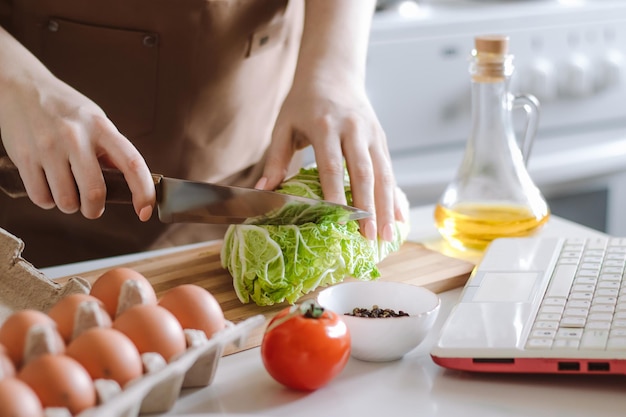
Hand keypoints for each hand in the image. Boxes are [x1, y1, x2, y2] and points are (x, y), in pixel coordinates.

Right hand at [0, 33, 154, 220]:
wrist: (20, 86)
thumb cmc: (65, 109)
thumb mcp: (95, 121)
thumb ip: (111, 151)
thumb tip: (130, 184)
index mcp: (101, 127)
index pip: (132, 163)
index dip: (143, 192)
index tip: (145, 212)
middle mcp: (75, 137)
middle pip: (94, 191)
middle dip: (95, 209)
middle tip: (92, 208)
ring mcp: (48, 147)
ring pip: (66, 201)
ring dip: (69, 206)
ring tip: (67, 192)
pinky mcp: (24, 157)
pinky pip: (41, 197)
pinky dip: (47, 201)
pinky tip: (48, 186)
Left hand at [256, 76, 404, 241]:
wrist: (333, 72)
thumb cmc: (304, 102)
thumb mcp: (284, 124)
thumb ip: (276, 158)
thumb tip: (264, 190)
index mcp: (325, 126)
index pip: (332, 166)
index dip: (337, 195)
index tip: (339, 221)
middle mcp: (353, 129)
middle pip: (364, 173)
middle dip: (368, 207)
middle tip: (369, 237)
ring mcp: (371, 134)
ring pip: (383, 173)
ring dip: (386, 206)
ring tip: (386, 235)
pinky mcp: (381, 138)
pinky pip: (390, 169)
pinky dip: (395, 194)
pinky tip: (399, 216)